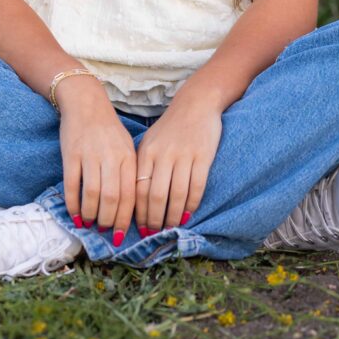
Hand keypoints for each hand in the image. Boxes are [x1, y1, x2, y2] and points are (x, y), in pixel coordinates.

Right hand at [57, 76, 136, 243]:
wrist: (85, 102)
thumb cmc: (108, 129)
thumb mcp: (126, 147)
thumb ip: (128, 173)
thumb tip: (129, 209)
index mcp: (128, 157)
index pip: (130, 195)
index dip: (124, 219)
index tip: (119, 235)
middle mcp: (110, 156)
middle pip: (111, 198)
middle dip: (108, 220)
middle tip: (103, 230)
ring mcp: (90, 155)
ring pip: (92, 194)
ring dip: (91, 214)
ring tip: (90, 223)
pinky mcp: (71, 154)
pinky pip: (72, 185)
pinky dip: (73, 204)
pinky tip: (75, 214)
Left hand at [135, 95, 222, 233]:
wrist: (197, 103)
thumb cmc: (171, 127)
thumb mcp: (151, 142)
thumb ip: (143, 167)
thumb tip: (136, 201)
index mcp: (146, 151)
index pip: (139, 188)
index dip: (139, 213)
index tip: (141, 229)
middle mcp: (163, 154)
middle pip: (156, 196)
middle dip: (155, 220)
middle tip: (156, 235)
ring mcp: (183, 155)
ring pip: (176, 195)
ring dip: (173, 216)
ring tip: (172, 229)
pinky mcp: (202, 156)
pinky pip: (196, 187)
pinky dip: (191, 205)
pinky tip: (188, 215)